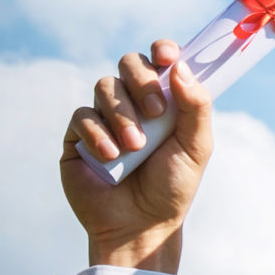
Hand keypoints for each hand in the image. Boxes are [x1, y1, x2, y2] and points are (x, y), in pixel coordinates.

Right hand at [60, 40, 212, 274]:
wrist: (141, 225)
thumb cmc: (172, 186)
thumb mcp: (196, 147)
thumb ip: (195, 106)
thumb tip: (180, 66)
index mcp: (165, 100)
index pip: (160, 61)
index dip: (162, 50)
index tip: (166, 55)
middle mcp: (133, 103)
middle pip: (129, 64)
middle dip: (142, 82)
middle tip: (155, 113)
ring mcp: (104, 117)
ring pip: (105, 87)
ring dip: (122, 115)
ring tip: (135, 148)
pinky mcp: (78, 135)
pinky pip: (82, 116)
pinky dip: (98, 134)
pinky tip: (112, 157)